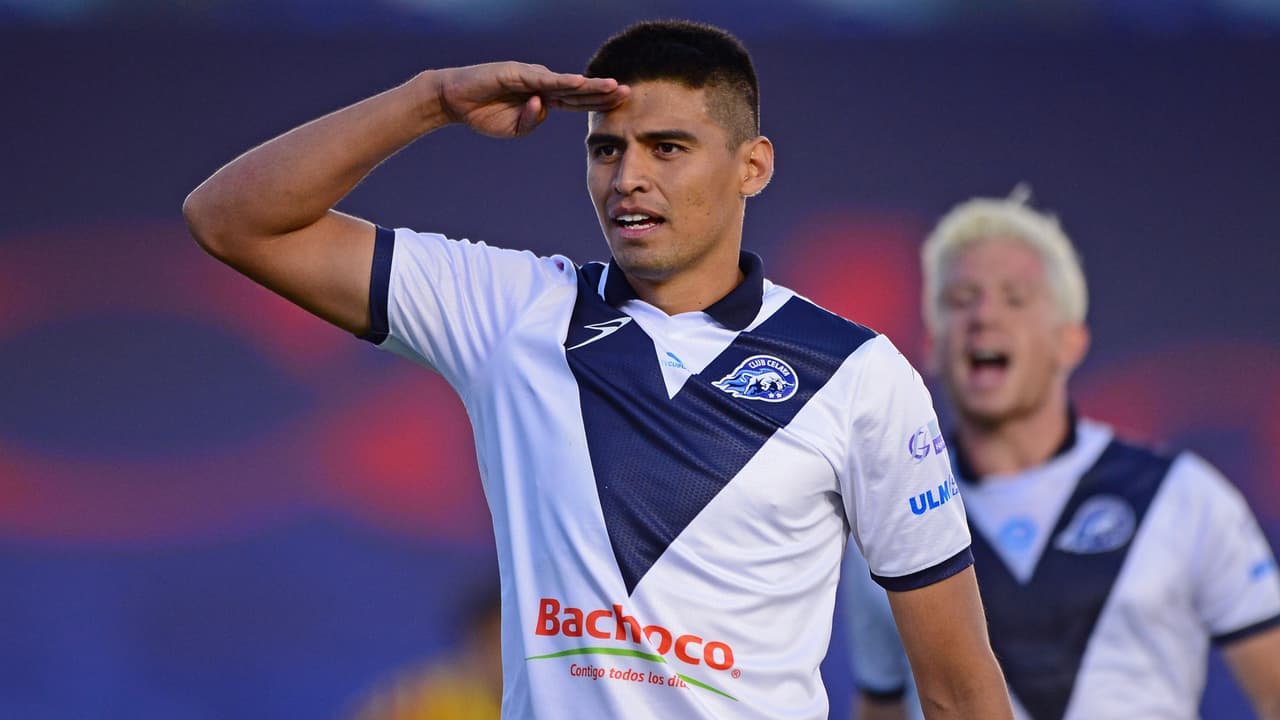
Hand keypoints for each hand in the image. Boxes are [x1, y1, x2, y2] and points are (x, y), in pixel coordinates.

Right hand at [432, 62, 627, 137]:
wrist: (456, 100)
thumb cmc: (485, 113)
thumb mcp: (515, 129)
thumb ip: (532, 122)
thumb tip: (543, 106)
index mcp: (545, 100)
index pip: (578, 102)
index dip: (599, 103)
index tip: (622, 104)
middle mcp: (542, 84)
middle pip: (579, 90)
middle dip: (604, 92)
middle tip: (629, 92)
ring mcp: (531, 76)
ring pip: (566, 82)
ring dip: (590, 85)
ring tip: (612, 86)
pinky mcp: (517, 72)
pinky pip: (543, 79)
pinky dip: (561, 81)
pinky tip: (579, 82)